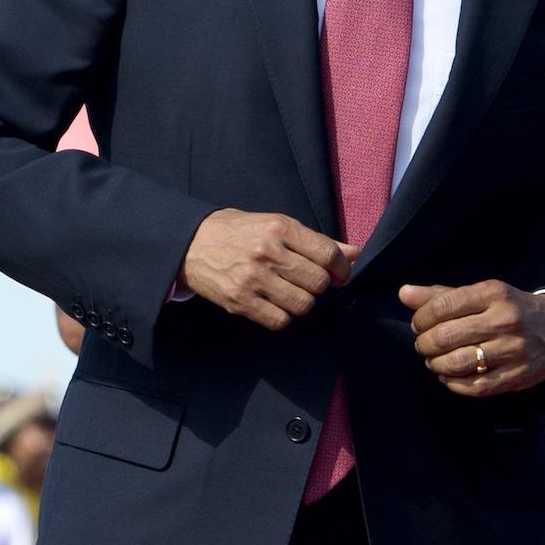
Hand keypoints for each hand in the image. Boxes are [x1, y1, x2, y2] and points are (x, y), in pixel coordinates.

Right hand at [179, 210, 356, 329]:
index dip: (341, 269)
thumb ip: (315, 240)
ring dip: (301, 301)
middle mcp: (267, 252)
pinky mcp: (240, 301)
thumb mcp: (275, 224)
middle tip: (305, 280)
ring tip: (288, 292)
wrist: (190, 243)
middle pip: (318, 282)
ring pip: (303, 304)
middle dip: (318, 285)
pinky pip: (280, 320)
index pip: (328, 254)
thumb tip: (353, 253)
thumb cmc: (237, 232)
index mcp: (278, 228)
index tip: (339, 274)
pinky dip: (282, 315)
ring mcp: (252, 278)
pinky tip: (273, 303)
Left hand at [401, 281, 544, 397]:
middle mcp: (504, 321)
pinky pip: (475, 387)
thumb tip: (403, 294)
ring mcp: (513, 351)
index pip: (441, 306)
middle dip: (424, 343)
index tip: (419, 324)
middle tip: (424, 344)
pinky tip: (449, 375)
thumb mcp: (481, 294)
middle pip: (445, 337)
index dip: (420, 319)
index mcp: (493, 294)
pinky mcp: (518, 376)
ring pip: (457, 363)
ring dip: (435, 364)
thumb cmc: (511, 309)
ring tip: (434, 360)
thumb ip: (440, 295)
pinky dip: (453, 383)